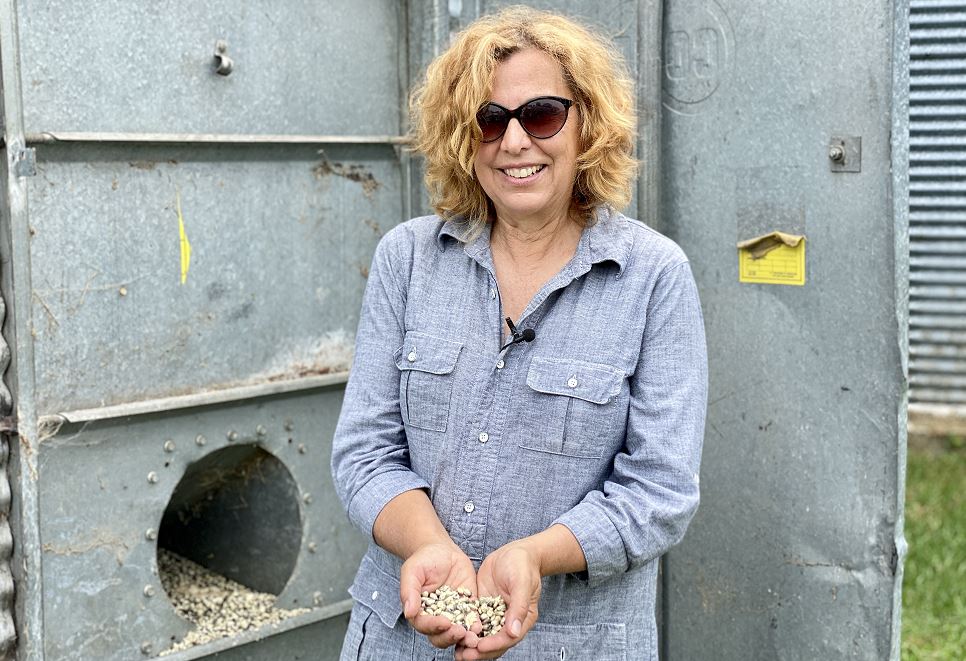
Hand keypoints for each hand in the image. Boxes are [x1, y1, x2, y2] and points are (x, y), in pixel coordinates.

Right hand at [400, 542, 482, 649]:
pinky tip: (480, 627)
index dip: (434, 627)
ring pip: (457, 633)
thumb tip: (408, 613)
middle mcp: (435, 617)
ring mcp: (453, 614)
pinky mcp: (467, 607)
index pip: (424, 625)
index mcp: (419, 612)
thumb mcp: (413, 571)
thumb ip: (409, 591)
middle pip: (441, 636)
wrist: (442, 550)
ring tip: (473, 637)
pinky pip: (471, 620)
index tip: (444, 623)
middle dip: (450, 637)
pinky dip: (475, 626)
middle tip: (460, 632)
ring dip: (464, 638)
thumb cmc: (423, 560)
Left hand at [456, 542, 540, 660]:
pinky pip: (474, 623)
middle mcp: (509, 621)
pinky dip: (465, 631)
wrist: (515, 552)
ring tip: (457, 653)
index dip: (493, 644)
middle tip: (464, 656)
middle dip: (479, 651)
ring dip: (471, 645)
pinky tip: (453, 635)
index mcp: (522, 619)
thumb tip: (513, 632)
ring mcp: (494, 615)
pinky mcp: (483, 607)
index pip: (508, 637)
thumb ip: (518, 606)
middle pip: (494, 642)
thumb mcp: (522, 582)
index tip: (479, 647)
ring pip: (483, 636)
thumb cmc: (522, 565)